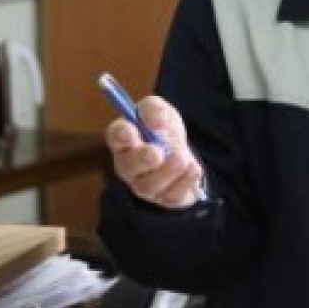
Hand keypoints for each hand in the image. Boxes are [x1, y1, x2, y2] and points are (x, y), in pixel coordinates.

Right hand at [104, 94, 204, 208]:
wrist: (181, 152)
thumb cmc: (163, 129)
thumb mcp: (160, 111)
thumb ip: (154, 110)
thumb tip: (157, 121)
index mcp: (125, 140)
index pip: (116, 137)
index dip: (121, 135)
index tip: (131, 131)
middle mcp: (129, 165)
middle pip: (128, 166)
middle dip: (142, 160)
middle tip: (156, 153)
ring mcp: (145, 185)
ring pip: (149, 185)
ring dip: (166, 172)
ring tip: (181, 158)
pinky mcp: (164, 197)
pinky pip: (172, 194)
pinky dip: (184, 181)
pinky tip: (193, 168)